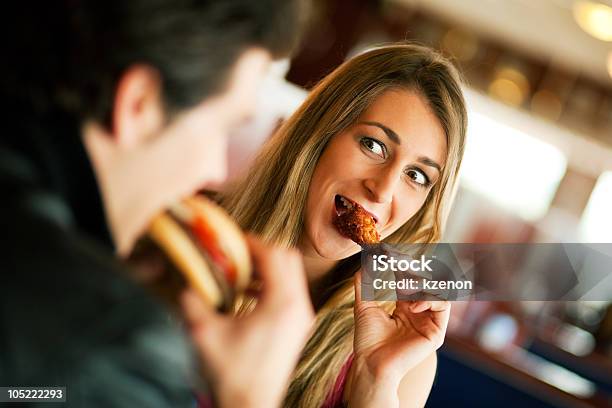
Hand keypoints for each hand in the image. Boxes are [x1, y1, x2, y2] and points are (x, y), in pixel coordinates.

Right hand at [181, 236, 313, 407]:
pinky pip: (290, 290)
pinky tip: (246, 293)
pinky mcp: (298, 326)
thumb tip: (185, 282)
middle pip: (287, 257)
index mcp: (282, 303)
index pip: (273, 254)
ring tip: (239, 272)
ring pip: (291, 273)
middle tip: (236, 253)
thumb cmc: (233, 373)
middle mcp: (299, 306)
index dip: (251, 242)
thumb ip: (193, 302)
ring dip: (267, 266)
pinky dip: (271, 283)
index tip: (232, 240)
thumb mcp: (205, 334)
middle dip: (262, 250)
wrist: (252, 404)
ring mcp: (302, 316)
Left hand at [347, 272, 450, 407]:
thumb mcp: (364, 306)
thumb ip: (365, 283)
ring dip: (422, 284)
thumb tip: (364, 261)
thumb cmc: (367, 339)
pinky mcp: (436, 332)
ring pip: (437, 291)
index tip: (389, 253)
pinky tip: (412, 306)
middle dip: (415, 270)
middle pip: (426, 282)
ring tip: (405, 288)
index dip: (402, 265)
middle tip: (400, 261)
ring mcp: (428, 321)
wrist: (372, 363)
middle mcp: (419, 313)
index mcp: (404, 307)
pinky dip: (430, 299)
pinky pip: (443, 306)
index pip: (410, 280)